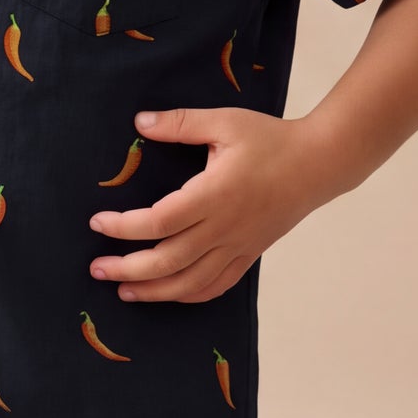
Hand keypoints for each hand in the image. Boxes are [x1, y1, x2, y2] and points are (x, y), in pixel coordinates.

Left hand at [87, 106, 329, 301]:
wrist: (320, 164)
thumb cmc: (272, 140)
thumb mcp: (225, 122)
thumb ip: (181, 123)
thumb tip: (140, 122)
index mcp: (215, 194)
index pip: (159, 220)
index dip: (123, 227)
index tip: (98, 223)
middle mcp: (225, 226)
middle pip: (168, 260)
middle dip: (128, 269)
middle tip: (96, 268)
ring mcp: (239, 246)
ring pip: (191, 282)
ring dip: (154, 291)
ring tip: (123, 291)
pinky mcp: (249, 255)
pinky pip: (216, 286)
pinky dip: (188, 295)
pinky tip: (167, 294)